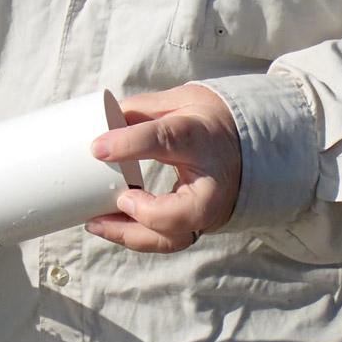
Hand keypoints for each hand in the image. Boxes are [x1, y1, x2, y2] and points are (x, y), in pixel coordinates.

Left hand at [84, 84, 241, 253]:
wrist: (246, 144)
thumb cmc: (205, 121)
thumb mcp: (178, 102)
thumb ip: (140, 112)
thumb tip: (100, 127)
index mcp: (201, 138)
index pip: (167, 140)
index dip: (131, 144)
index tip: (97, 148)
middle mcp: (210, 182)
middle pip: (183, 213)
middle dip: (143, 215)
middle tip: (113, 200)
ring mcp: (207, 211)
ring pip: (173, 238)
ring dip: (131, 235)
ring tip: (95, 223)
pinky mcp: (197, 226)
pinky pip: (167, 239)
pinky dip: (136, 237)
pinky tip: (108, 227)